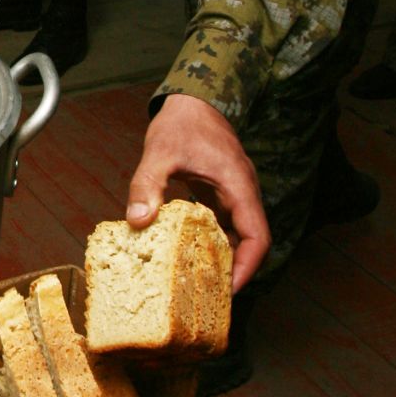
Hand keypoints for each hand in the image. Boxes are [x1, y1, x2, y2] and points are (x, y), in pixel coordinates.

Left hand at [125, 92, 270, 291]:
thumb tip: (137, 221)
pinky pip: (224, 225)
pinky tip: (188, 257)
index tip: (231, 289)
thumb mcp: (159, 154)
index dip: (249, 267)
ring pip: (238, 235)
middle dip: (235, 271)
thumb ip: (147, 186)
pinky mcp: (222, 193)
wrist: (193, 99)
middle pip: (250, 242)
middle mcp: (242, 193)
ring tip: (198, 284)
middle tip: (209, 297)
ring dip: (223, 258)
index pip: (258, 236)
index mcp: (238, 186)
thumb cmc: (181, 123)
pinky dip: (211, 242)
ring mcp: (234, 194)